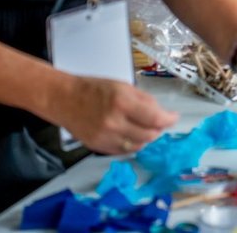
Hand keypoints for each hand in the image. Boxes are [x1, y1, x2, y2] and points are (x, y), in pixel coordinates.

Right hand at [49, 76, 177, 154]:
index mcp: (122, 102)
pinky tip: (133, 135)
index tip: (174, 118)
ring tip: (146, 128)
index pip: (155, 118)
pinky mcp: (97, 146)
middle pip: (149, 135)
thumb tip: (161, 112)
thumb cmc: (91, 89)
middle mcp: (114, 122)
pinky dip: (133, 144)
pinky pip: (124, 151)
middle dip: (159, 129)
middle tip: (161, 122)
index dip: (169, 119)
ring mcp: (105, 137)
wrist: (63, 99)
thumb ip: (144, 100)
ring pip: (138, 145)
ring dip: (147, 138)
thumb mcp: (123, 86)